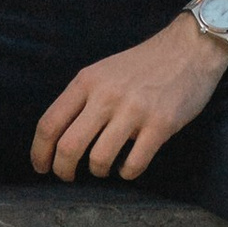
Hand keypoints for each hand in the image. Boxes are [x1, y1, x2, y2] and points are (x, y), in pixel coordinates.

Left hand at [32, 15, 227, 182]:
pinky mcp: (161, 125)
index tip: (40, 167)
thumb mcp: (103, 72)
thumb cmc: (143, 64)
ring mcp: (134, 111)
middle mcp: (106, 96)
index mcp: (86, 81)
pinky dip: (127, 172)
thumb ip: (83, 98)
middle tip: (67, 177)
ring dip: (98, 172)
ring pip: (99, 159)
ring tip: (104, 168)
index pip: (49, 123)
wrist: (188, 49)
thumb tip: (60, 136)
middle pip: (69, 146)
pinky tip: (128, 167)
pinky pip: (134, 164)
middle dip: (63, 170)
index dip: (39, 152)